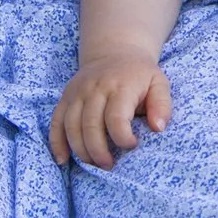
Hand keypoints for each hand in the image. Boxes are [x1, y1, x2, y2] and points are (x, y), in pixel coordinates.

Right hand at [50, 51, 172, 169]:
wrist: (115, 51)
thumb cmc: (140, 75)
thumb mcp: (159, 83)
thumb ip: (162, 105)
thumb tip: (158, 128)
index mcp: (120, 86)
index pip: (115, 117)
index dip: (122, 138)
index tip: (132, 145)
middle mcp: (95, 88)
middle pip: (90, 125)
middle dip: (98, 151)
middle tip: (109, 165)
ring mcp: (77, 92)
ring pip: (71, 126)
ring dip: (80, 151)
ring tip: (94, 164)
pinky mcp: (65, 97)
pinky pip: (56, 121)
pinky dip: (57, 143)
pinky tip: (63, 160)